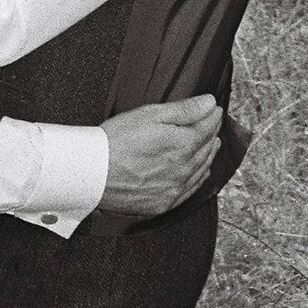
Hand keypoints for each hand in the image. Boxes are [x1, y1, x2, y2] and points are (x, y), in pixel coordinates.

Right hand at [98, 95, 222, 215]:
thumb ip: (184, 109)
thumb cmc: (117, 140)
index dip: (212, 115)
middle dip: (212, 133)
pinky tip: (200, 172)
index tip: (214, 108)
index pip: (207, 128)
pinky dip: (199, 178)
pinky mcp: (164, 203)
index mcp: (182, 145)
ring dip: (209, 154)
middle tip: (213, 123)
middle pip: (207, 149)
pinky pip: (191, 190)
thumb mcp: (150, 114)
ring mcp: (175, 189)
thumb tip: (209, 103)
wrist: (93, 172)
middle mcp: (184, 170)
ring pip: (202, 170)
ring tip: (212, 143)